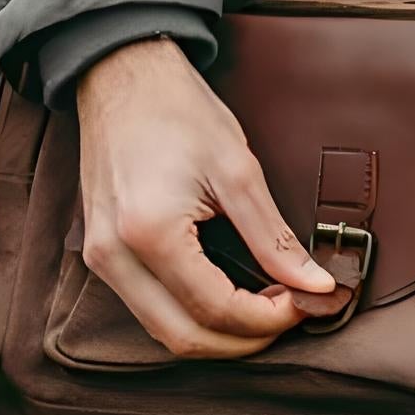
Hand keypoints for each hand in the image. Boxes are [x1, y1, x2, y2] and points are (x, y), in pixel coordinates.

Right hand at [76, 37, 340, 357]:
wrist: (122, 74)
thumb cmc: (177, 111)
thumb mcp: (238, 170)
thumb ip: (274, 238)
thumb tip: (314, 285)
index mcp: (148, 233)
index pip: (215, 310)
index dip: (267, 319)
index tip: (304, 303)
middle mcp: (114, 256)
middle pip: (184, 338)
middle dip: (244, 340)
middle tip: (289, 316)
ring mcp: (100, 258)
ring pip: (162, 331)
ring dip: (217, 333)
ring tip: (265, 307)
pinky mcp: (101, 253)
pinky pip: (147, 307)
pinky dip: (190, 314)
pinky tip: (227, 295)